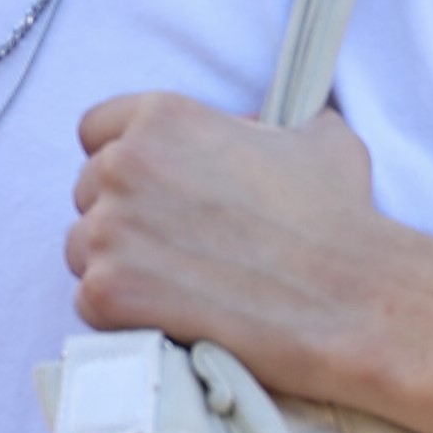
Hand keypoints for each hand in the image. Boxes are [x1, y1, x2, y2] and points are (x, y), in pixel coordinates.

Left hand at [67, 96, 425, 406]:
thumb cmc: (339, 217)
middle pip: (87, 191)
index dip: (121, 158)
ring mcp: (108, 230)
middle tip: (175, 246)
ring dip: (116, 264)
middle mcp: (123, 166)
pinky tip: (172, 314)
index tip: (148, 188)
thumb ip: (262, 124)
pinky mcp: (105, 292)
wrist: (350, 299)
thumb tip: (251, 125)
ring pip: (82, 247)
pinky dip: (122, 313)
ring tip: (177, 284)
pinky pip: (90, 300)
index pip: (96, 130)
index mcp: (162, 118)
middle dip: (122, 215)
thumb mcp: (313, 135)